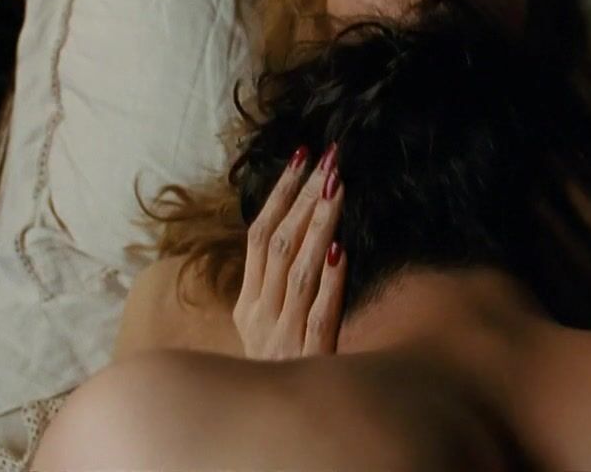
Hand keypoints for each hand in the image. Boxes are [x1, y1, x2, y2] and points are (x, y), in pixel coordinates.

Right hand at [233, 143, 346, 359]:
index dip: (281, 194)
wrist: (274, 433)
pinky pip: (320, 312)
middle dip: (305, 196)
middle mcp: (260, 315)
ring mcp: (282, 335)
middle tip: (329, 159)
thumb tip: (308, 229)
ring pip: (300, 270)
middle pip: (280, 243)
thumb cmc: (280, 373)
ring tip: (338, 188)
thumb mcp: (270, 328)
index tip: (303, 157)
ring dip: (320, 225)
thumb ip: (280, 285)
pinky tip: (344, 251)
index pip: (260, 235)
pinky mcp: (308, 357)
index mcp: (247, 305)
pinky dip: (330, 281)